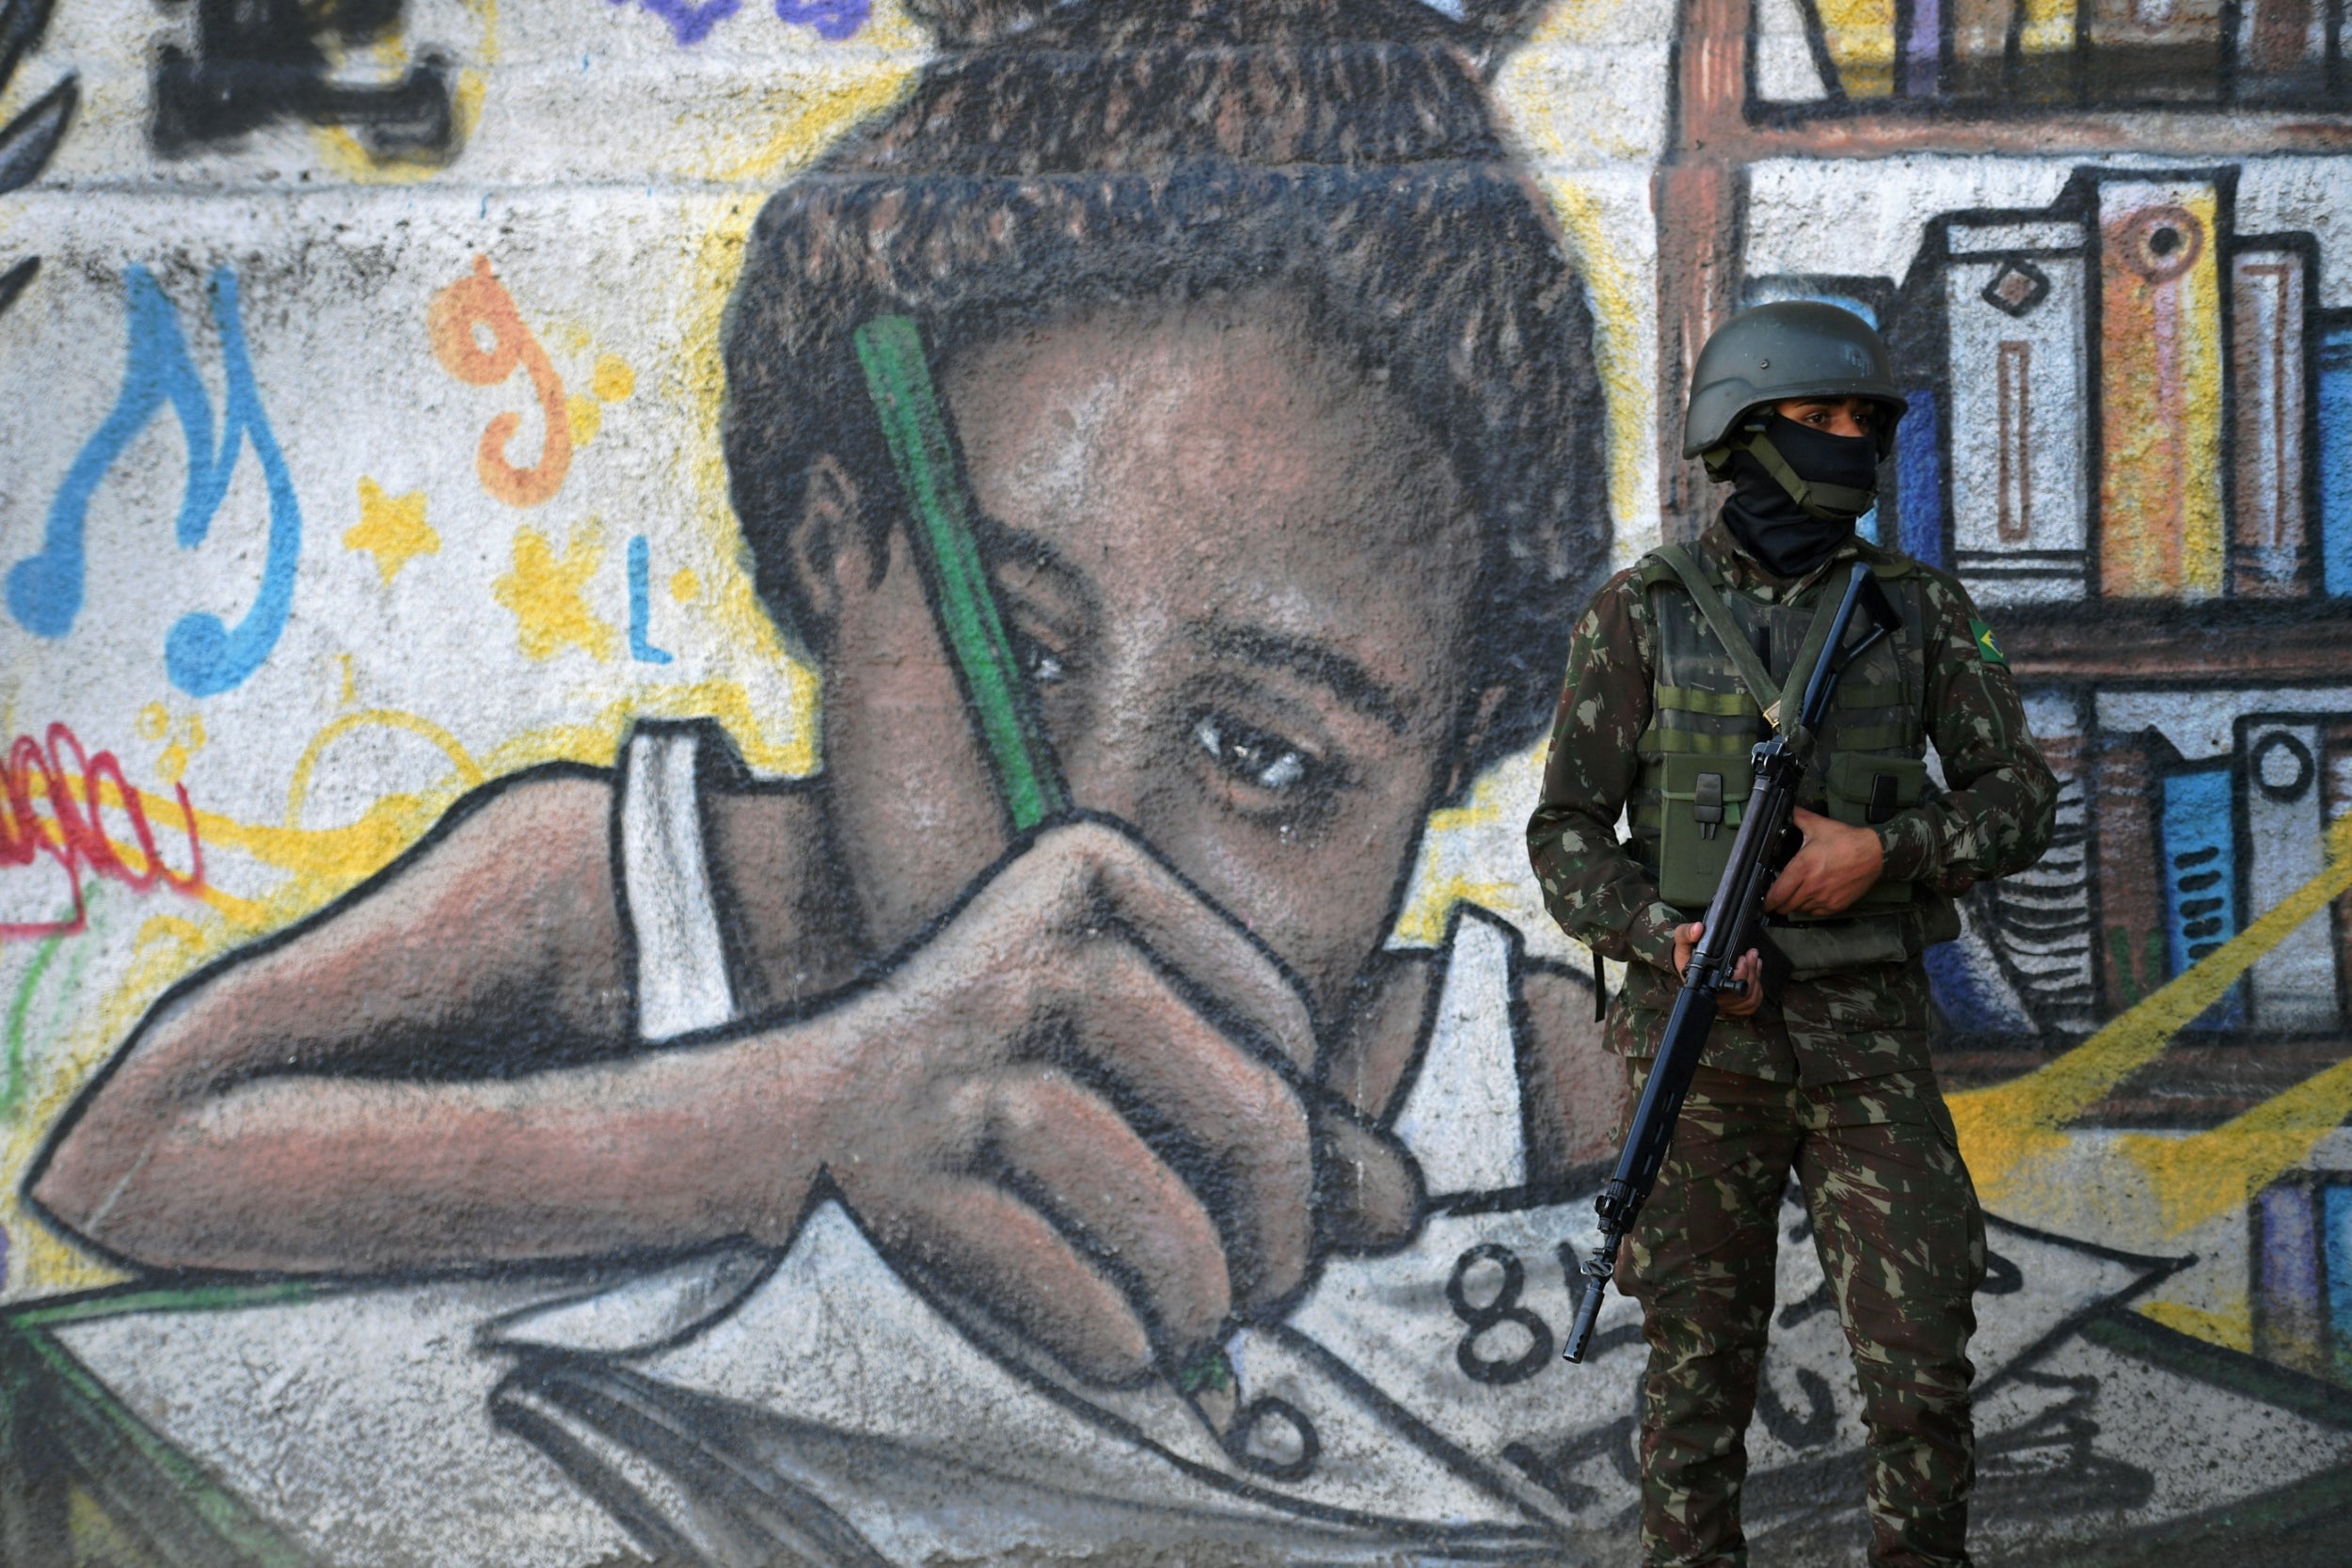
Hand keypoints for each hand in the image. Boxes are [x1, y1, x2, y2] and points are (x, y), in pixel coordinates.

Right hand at [818, 818, 1416, 1385]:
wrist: (784, 1125)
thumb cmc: (995, 1082)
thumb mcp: (1122, 1045)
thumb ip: (1259, 1103)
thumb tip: (1402, 1206)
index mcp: (1091, 868)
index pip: (1281, 1021)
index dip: (1310, 1135)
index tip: (1273, 1204)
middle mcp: (1024, 944)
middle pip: (1251, 1113)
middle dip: (1285, 1236)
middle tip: (1267, 1289)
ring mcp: (954, 1059)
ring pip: (1165, 1217)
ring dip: (1198, 1304)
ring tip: (1188, 1324)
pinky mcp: (903, 1174)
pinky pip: (1076, 1293)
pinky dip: (1119, 1343)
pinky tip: (1120, 1345)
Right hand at [1672, 921, 1761, 1017]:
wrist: (1687, 967)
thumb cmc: (1685, 957)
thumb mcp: (1682, 942)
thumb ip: (1686, 933)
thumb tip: (1698, 929)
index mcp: (1702, 986)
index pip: (1725, 988)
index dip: (1739, 974)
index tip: (1742, 958)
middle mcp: (1714, 999)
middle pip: (1742, 995)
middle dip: (1751, 972)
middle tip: (1751, 955)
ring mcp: (1724, 1004)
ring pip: (1749, 999)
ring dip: (1756, 978)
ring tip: (1754, 961)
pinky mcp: (1733, 1006)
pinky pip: (1751, 1004)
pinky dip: (1757, 990)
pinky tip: (1755, 973)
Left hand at [1763, 807, 1883, 918]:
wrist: (1874, 853)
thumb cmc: (1845, 840)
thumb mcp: (1818, 825)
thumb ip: (1798, 818)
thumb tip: (1786, 809)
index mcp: (1802, 868)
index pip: (1778, 893)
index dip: (1768, 901)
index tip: (1764, 902)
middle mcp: (1811, 887)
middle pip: (1786, 905)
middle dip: (1779, 904)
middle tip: (1777, 899)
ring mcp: (1824, 898)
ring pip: (1800, 910)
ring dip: (1795, 905)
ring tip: (1795, 896)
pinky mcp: (1836, 905)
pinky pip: (1816, 913)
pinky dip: (1810, 908)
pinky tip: (1811, 898)